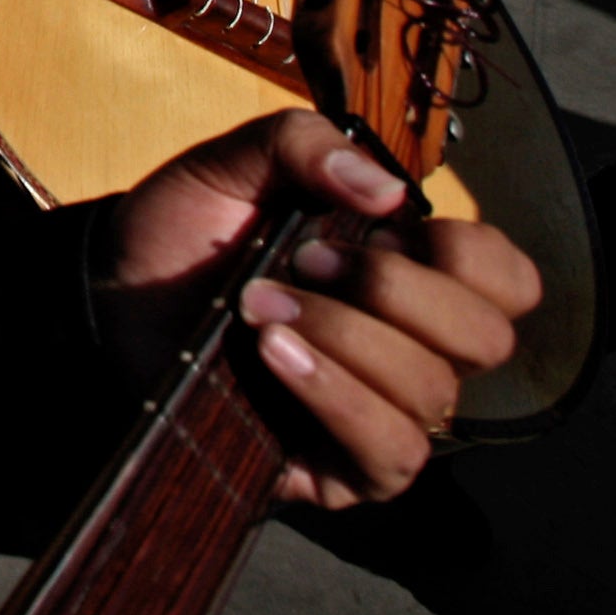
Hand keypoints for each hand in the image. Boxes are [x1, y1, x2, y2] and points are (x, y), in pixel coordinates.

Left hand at [94, 110, 535, 508]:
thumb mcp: (236, 163)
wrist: (109, 293)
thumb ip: (305, 145)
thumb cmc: (187, 231)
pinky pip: (390, 452)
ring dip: (343, 337)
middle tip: (304, 260)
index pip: (505, 281)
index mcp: (411, 275)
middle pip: (484, 337)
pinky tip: (275, 357)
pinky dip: (335, 395)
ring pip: (432, 393)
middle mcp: (413, 348)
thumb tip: (387, 191)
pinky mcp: (345, 469)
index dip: (467, 254)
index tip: (391, 228)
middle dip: (395, 291)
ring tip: (258, 307)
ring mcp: (384, 412)